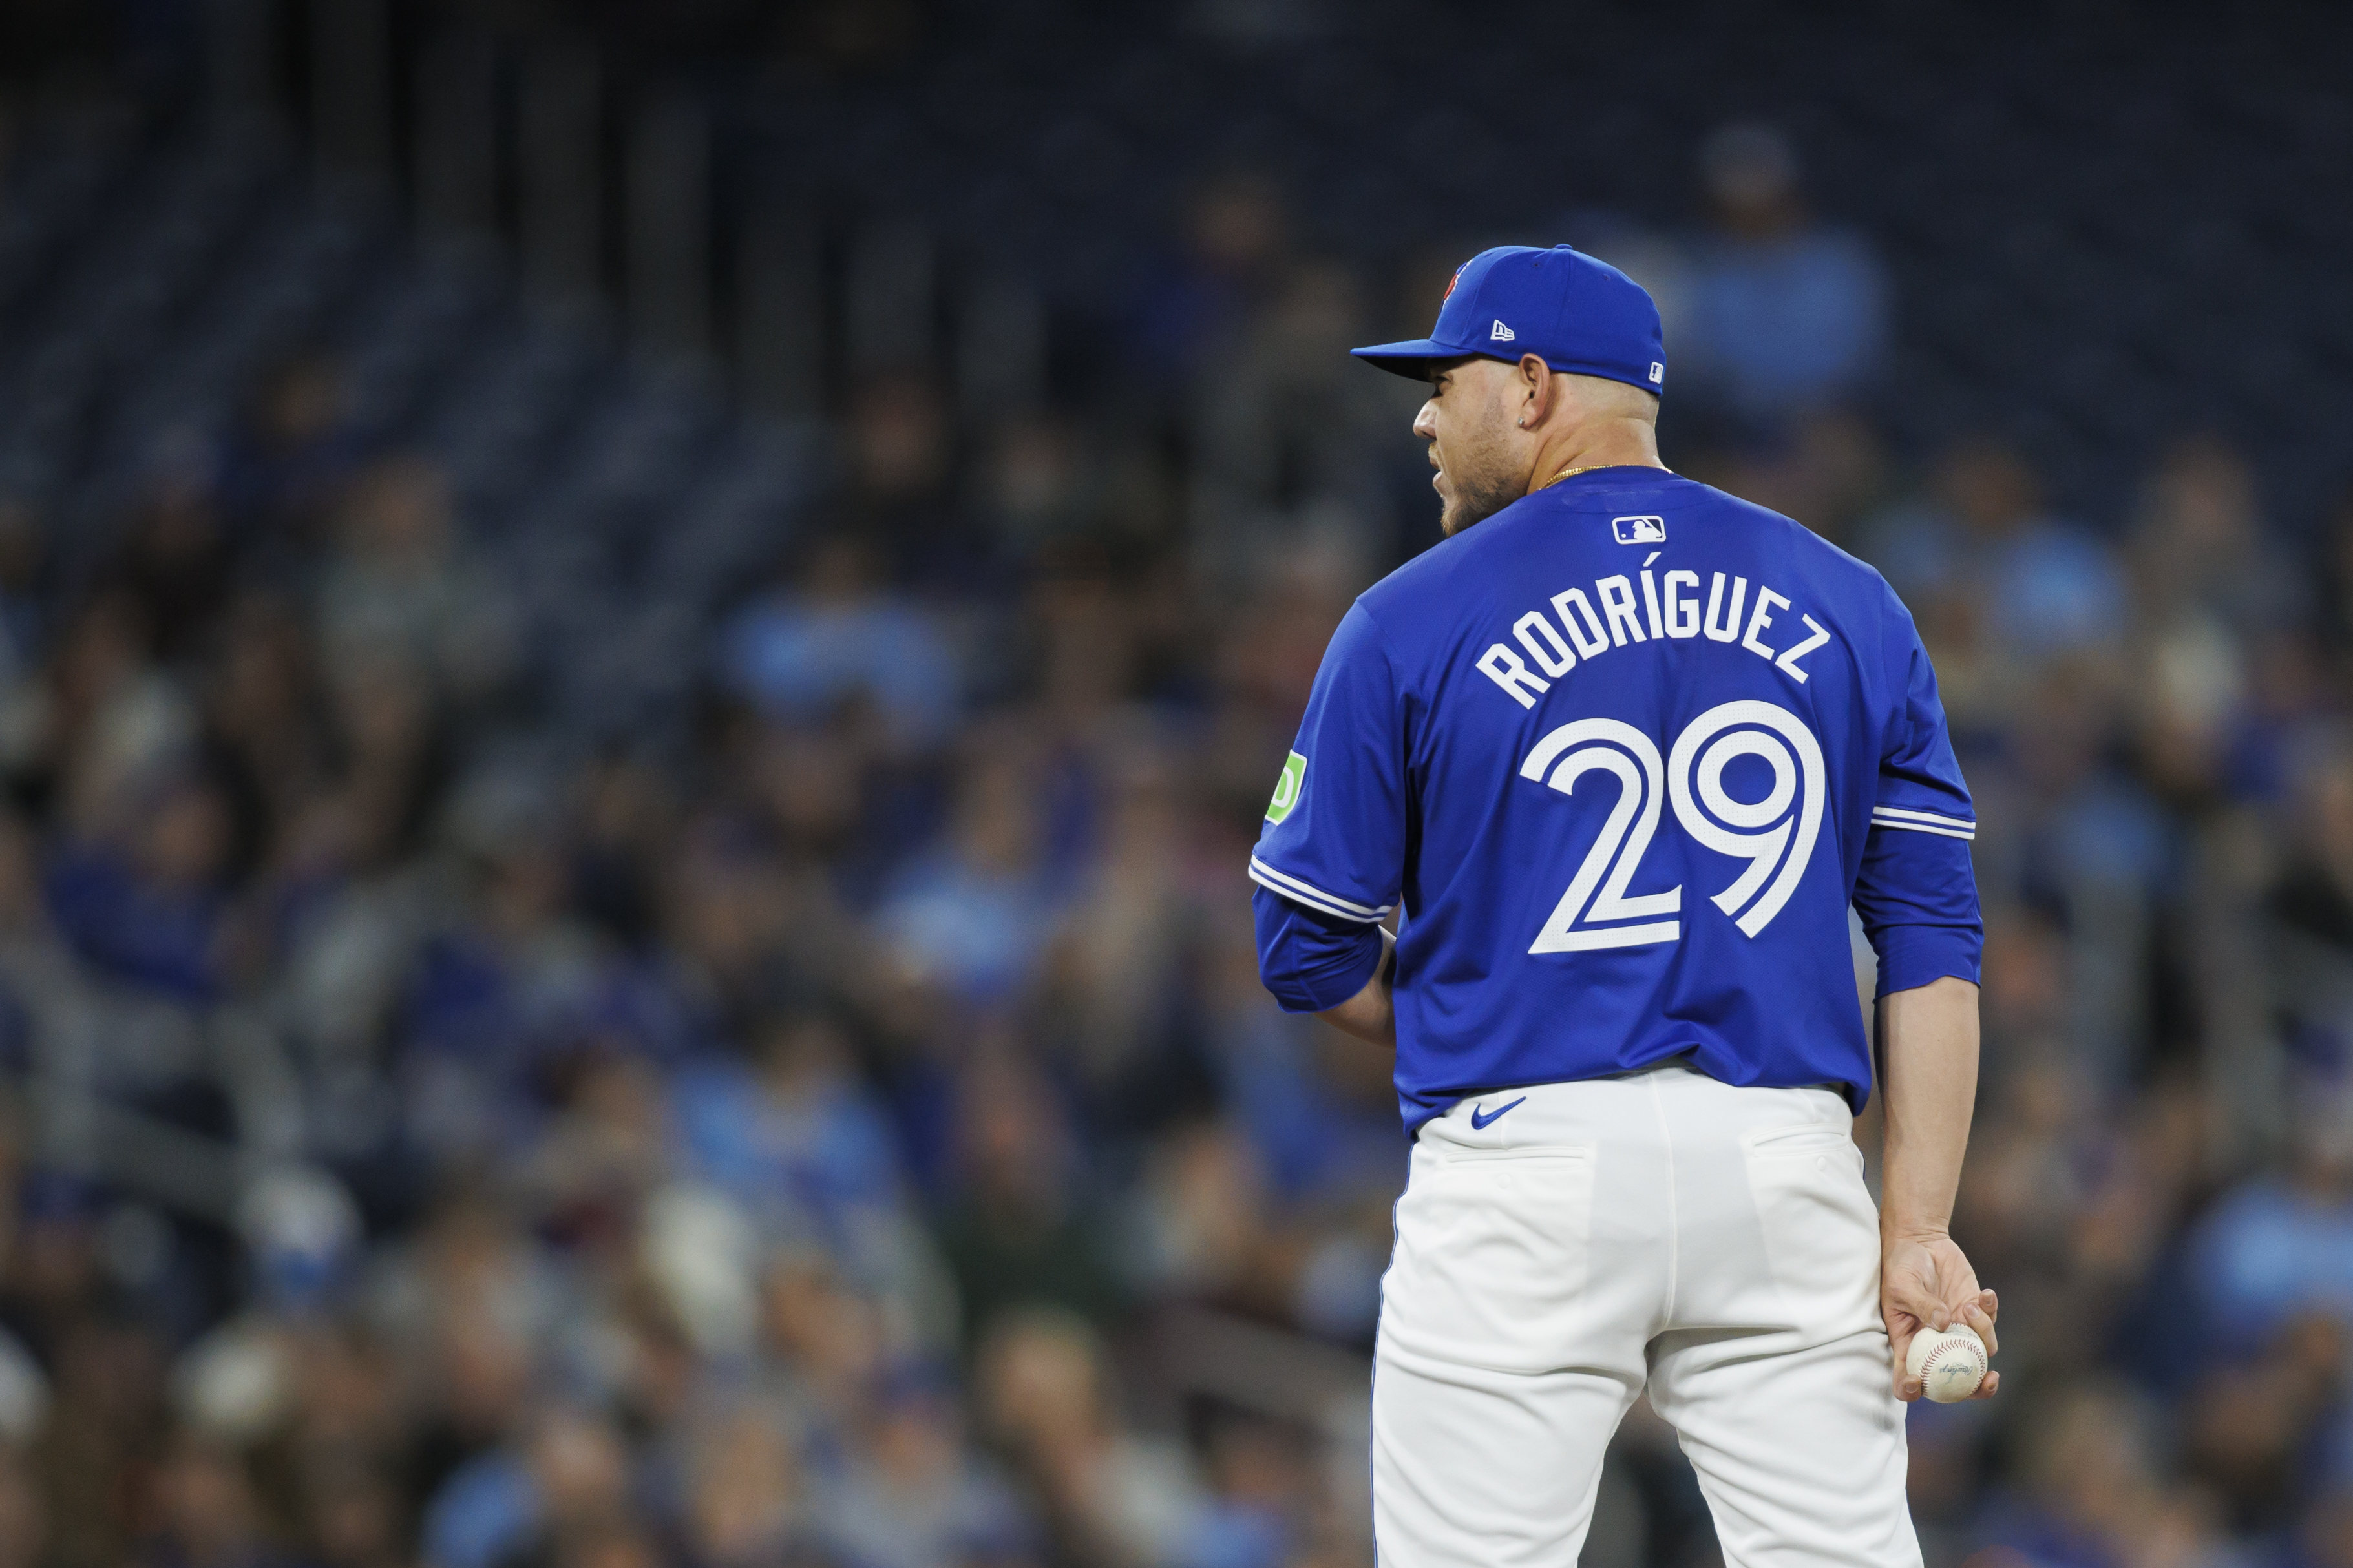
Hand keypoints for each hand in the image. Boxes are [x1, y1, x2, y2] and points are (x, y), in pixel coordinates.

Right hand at [1881, 1229, 1998, 1401]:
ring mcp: (1956, 1331)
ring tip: (1969, 1306)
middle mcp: (1934, 1344)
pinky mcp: (1973, 1313)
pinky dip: (1991, 1312)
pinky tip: (1985, 1294)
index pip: (1905, 1376)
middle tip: (1989, 1380)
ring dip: (1981, 1333)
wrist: (1921, 1241)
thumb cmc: (1901, 1265)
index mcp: (1908, 1343)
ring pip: (1979, 1353)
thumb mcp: (1902, 1284)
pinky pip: (1989, 1324)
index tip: (1918, 1381)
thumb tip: (1944, 1324)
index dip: (1911, 1389)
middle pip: (1955, 1380)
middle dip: (1976, 1388)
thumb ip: (1922, 1304)